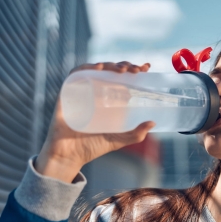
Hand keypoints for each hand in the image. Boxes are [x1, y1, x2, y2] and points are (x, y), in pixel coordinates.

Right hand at [35, 62, 153, 182]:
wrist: (69, 156)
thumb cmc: (91, 148)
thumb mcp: (118, 140)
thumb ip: (135, 134)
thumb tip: (153, 123)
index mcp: (108, 99)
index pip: (121, 78)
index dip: (133, 69)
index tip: (146, 67)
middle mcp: (95, 92)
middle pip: (110, 71)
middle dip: (124, 66)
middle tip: (136, 70)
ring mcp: (81, 91)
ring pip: (95, 69)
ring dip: (109, 65)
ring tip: (122, 69)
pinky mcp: (67, 93)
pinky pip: (75, 75)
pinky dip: (86, 68)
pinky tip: (99, 68)